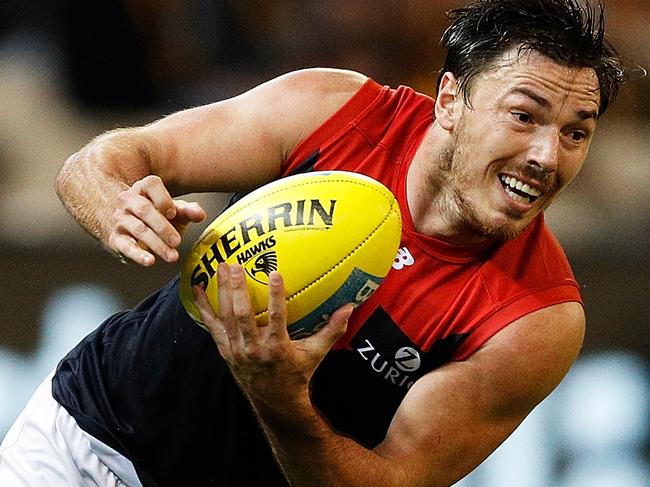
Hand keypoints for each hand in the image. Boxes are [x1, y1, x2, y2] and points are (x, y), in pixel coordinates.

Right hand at [108, 175, 205, 265]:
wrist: (131, 229)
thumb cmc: (157, 217)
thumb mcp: (174, 212)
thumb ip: (188, 211)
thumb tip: (200, 214)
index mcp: (143, 189)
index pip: (150, 184)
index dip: (163, 198)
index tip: (174, 213)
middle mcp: (129, 201)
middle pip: (144, 209)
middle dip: (163, 227)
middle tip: (177, 241)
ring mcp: (120, 219)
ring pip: (138, 229)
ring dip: (157, 244)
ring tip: (172, 256)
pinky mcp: (115, 239)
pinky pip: (125, 246)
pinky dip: (138, 255)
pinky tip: (150, 261)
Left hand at [193, 263, 352, 409]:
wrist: (274, 399)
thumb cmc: (297, 373)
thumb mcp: (317, 353)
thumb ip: (332, 330)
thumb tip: (350, 307)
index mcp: (278, 348)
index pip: (277, 318)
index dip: (275, 296)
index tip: (276, 274)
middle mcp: (254, 349)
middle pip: (243, 316)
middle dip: (238, 289)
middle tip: (235, 265)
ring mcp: (237, 350)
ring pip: (226, 317)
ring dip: (222, 291)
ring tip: (221, 267)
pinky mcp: (225, 349)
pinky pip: (212, 326)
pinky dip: (203, 308)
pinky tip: (197, 288)